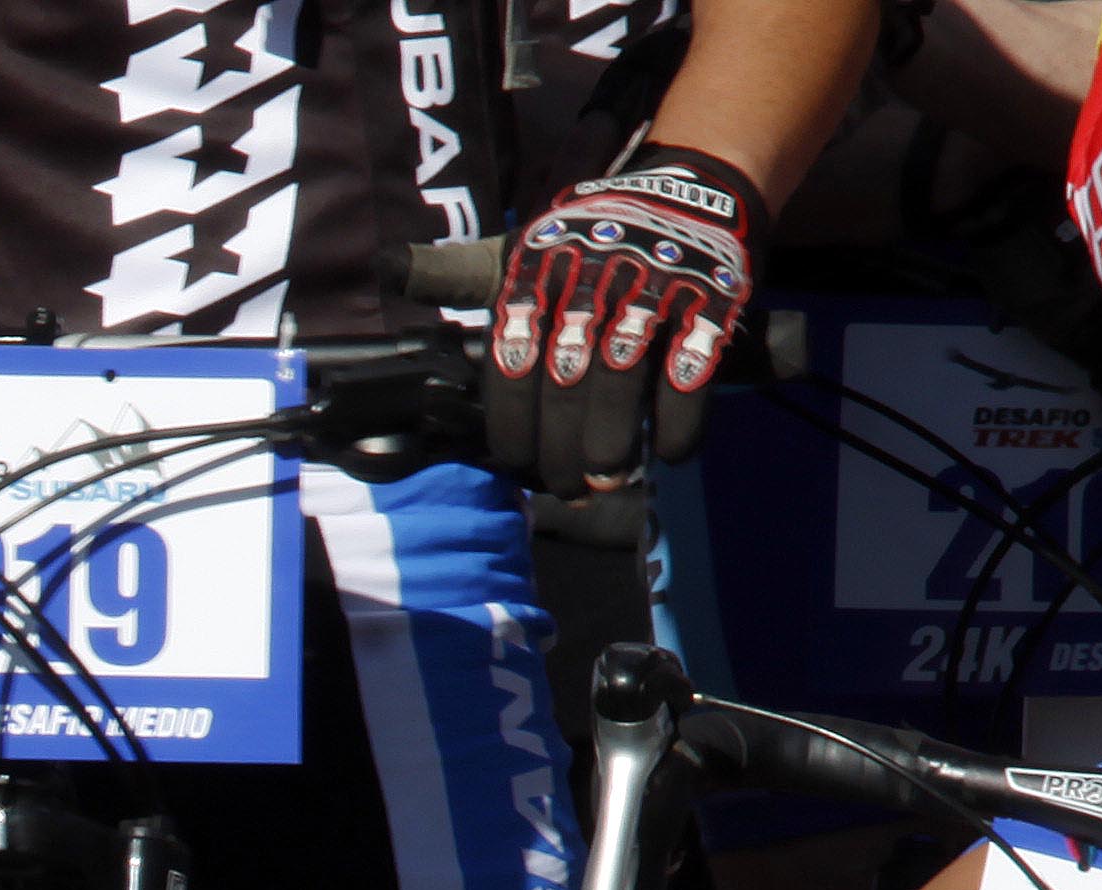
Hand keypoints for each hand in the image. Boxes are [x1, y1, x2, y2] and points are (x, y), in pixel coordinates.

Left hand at [484, 146, 759, 491]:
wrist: (695, 187)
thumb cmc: (590, 234)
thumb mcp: (521, 243)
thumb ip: (459, 273)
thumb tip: (389, 272)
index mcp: (538, 269)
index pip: (510, 359)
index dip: (510, 421)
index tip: (514, 463)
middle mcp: (590, 278)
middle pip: (562, 381)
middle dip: (559, 448)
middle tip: (565, 490)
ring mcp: (653, 288)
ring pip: (620, 381)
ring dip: (611, 443)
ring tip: (608, 481)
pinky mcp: (712, 299)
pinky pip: (691, 372)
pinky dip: (679, 421)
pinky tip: (668, 453)